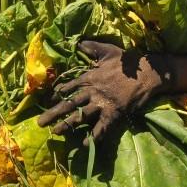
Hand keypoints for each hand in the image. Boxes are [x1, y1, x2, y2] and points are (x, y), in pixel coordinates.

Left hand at [37, 41, 175, 143]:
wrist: (147, 73)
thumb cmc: (128, 62)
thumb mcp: (107, 50)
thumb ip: (91, 47)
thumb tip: (78, 42)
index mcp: (89, 77)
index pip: (67, 87)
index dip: (56, 96)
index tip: (46, 103)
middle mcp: (92, 91)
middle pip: (69, 103)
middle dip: (53, 113)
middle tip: (39, 123)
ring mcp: (102, 103)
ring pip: (81, 116)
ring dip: (67, 125)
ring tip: (55, 132)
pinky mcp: (114, 112)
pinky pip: (102, 127)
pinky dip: (94, 136)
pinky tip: (85, 144)